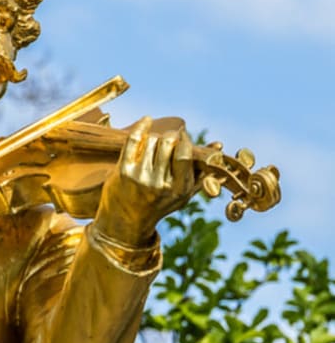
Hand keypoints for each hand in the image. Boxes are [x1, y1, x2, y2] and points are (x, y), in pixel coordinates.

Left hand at [93, 117, 194, 246]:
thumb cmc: (159, 204)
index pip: (185, 154)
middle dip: (169, 137)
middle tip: (167, 139)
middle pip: (169, 143)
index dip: (185, 140)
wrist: (125, 221)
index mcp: (179, 190)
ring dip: (154, 137)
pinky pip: (133, 140)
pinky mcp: (123, 172)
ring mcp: (140, 178)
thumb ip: (201, 170)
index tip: (183, 136)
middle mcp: (160, 184)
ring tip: (153, 145)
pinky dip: (141, 126)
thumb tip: (218, 145)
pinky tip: (147, 120)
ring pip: (152, 141)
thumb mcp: (183, 193)